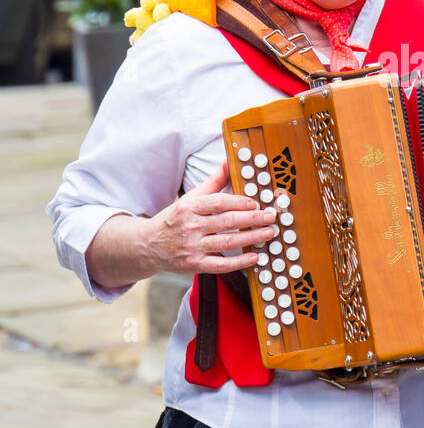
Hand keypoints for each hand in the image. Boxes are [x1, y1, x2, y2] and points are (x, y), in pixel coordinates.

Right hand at [147, 161, 277, 275]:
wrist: (148, 245)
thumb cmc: (175, 219)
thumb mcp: (190, 198)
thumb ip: (213, 182)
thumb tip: (229, 162)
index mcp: (189, 207)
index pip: (217, 203)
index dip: (238, 202)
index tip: (255, 203)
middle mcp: (190, 227)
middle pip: (226, 222)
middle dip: (252, 219)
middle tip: (270, 217)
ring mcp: (192, 247)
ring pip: (227, 242)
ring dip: (251, 238)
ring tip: (268, 233)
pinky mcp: (195, 265)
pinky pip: (220, 265)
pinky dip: (239, 262)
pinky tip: (254, 257)